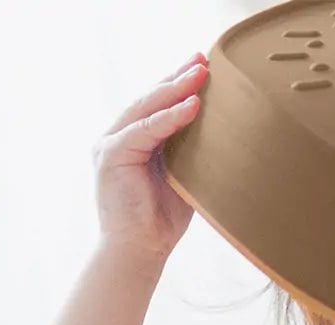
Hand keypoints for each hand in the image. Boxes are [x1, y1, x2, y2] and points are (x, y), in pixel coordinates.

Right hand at [92, 51, 206, 266]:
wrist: (138, 254)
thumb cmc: (160, 224)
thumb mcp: (181, 179)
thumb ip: (188, 154)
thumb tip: (223, 133)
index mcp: (133, 142)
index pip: (156, 105)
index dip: (179, 85)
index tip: (204, 68)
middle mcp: (118, 138)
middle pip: (150, 99)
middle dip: (177, 77)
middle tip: (203, 59)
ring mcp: (111, 145)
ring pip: (146, 108)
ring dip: (175, 89)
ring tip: (201, 74)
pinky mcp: (111, 156)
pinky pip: (145, 130)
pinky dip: (169, 117)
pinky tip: (191, 106)